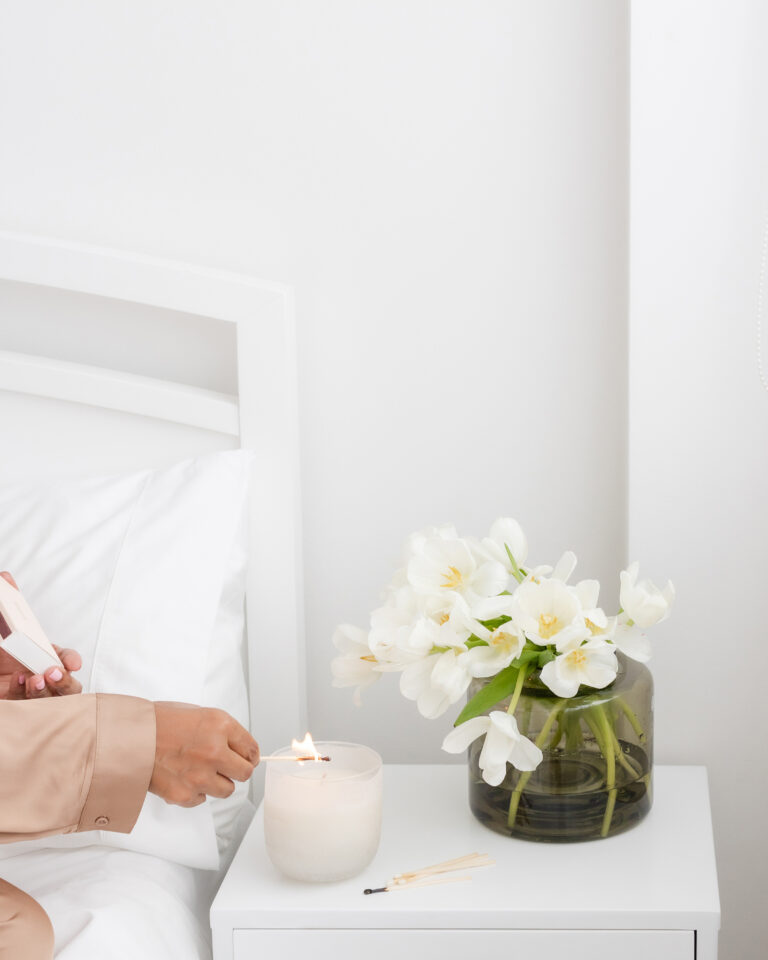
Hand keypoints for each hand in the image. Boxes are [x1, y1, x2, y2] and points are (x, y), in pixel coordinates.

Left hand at [0, 571, 83, 699]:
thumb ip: (4, 604)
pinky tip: (16, 682)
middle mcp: (42, 676)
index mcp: (43, 656)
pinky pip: (30, 708)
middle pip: (68, 686)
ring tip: (34, 680)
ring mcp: (32, 694)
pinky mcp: (19, 708)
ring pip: (54, 700)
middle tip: (52, 672)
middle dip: (65, 681)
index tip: (73, 663)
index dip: (72, 660)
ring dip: (46, 691)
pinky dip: (25, 695)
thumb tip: (5, 576)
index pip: (66, 658)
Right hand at [149, 702, 259, 806]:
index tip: (245, 758)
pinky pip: (202, 799)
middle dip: (237, 771)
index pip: (251, 748)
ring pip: (227, 790)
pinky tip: (181, 778)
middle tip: (226, 768)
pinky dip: (195, 792)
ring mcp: (200, 775)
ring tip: (199, 772)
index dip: (249, 755)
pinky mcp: (185, 795)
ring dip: (217, 783)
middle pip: (245, 773)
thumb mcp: (197, 713)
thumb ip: (220, 731)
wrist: (127, 738)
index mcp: (220, 725)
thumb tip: (237, 747)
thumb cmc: (158, 722)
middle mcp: (214, 750)